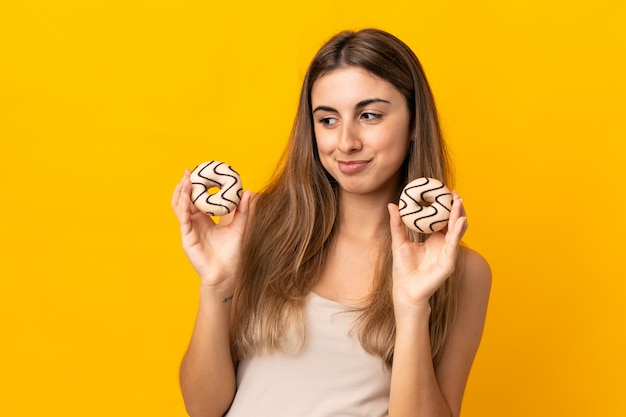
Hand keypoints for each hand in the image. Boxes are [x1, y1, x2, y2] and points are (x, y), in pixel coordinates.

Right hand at [171, 169, 250, 289]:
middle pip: (185, 200)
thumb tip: (249, 191)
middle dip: (186, 185)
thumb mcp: (239, 226)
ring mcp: (189, 229)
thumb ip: (243, 210)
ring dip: (182, 192)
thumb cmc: (232, 252)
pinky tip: (186, 195)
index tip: (199, 171)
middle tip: (188, 171)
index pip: (197, 199)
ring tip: (186, 179)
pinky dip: (183, 205)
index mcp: (205, 220)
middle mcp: (195, 223)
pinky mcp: (187, 237)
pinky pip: (183, 218)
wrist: (227, 272)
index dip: (197, 186)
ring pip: (180, 207)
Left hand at [387, 192, 467, 310]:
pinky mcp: (449, 262)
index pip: (443, 219)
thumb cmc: (403, 268)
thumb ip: (397, 224)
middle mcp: (443, 245)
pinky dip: (458, 231)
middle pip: (453, 223)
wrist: (405, 290)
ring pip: (457, 231)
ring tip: (459, 202)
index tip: (444, 191)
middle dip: (456, 208)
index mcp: (434, 239)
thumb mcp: (399, 241)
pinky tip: (460, 220)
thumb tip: (392, 205)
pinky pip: (454, 244)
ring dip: (459, 216)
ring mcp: (448, 253)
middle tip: (454, 193)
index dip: (445, 206)